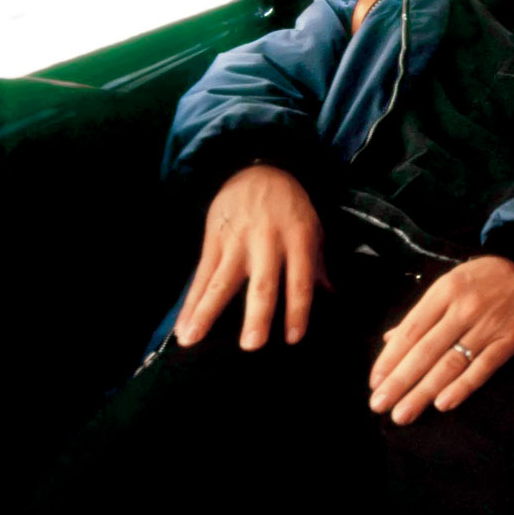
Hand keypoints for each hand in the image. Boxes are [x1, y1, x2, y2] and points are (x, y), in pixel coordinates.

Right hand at [175, 163, 327, 350]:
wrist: (257, 169)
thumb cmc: (291, 207)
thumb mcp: (313, 228)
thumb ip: (317, 264)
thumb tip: (331, 296)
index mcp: (298, 238)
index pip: (299, 279)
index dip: (298, 309)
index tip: (294, 338)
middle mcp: (267, 241)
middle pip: (262, 283)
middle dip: (256, 315)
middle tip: (252, 345)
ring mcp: (236, 242)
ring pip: (221, 281)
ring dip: (207, 312)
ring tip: (193, 339)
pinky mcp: (213, 241)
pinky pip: (200, 276)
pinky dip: (190, 302)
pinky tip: (182, 326)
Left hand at [368, 255, 513, 424]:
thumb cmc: (480, 281)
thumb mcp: (448, 286)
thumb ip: (421, 315)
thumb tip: (389, 340)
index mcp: (445, 291)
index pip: (411, 331)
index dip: (390, 359)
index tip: (375, 384)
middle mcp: (465, 307)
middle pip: (427, 350)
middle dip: (401, 381)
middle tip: (380, 405)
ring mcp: (490, 324)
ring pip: (452, 362)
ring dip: (425, 391)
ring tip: (404, 413)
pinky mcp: (511, 338)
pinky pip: (484, 367)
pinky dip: (463, 386)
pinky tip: (443, 403)